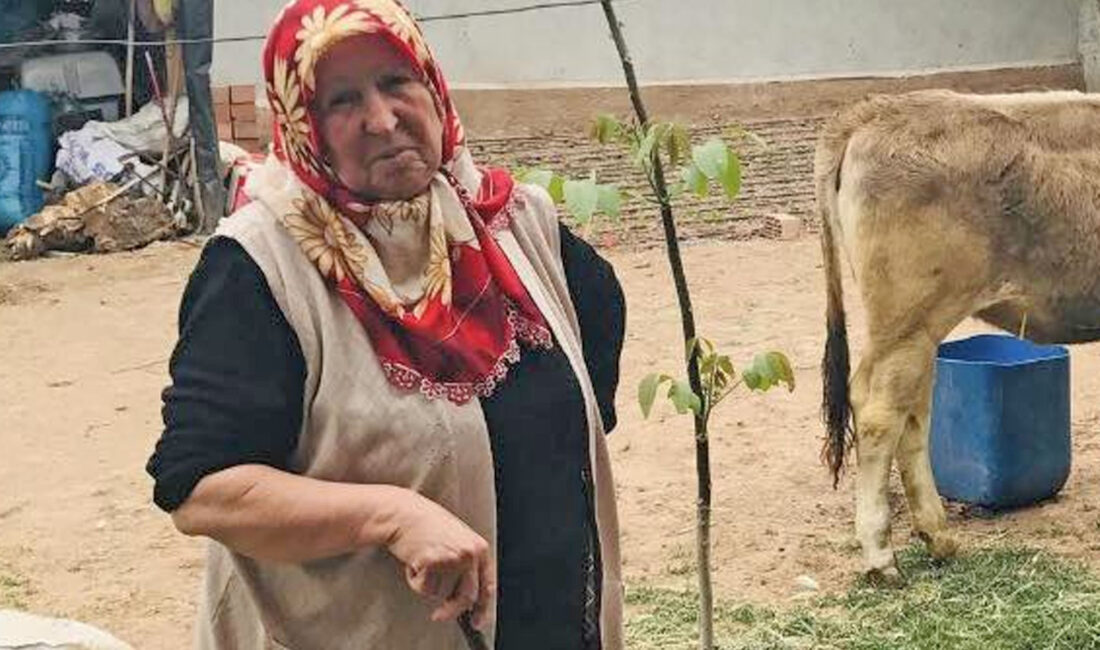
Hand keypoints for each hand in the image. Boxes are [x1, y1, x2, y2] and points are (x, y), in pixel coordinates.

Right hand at [384, 491, 495, 629]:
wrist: (404, 513)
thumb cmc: (426, 526)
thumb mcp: (457, 540)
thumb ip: (466, 563)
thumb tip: (467, 598)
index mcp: (479, 548)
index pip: (488, 585)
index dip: (483, 608)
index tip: (476, 622)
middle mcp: (470, 553)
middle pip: (466, 597)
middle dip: (451, 610)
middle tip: (438, 616)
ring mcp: (452, 558)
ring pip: (441, 593)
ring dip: (426, 585)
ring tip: (421, 562)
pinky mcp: (434, 562)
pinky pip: (423, 588)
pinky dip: (414, 580)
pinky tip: (413, 560)